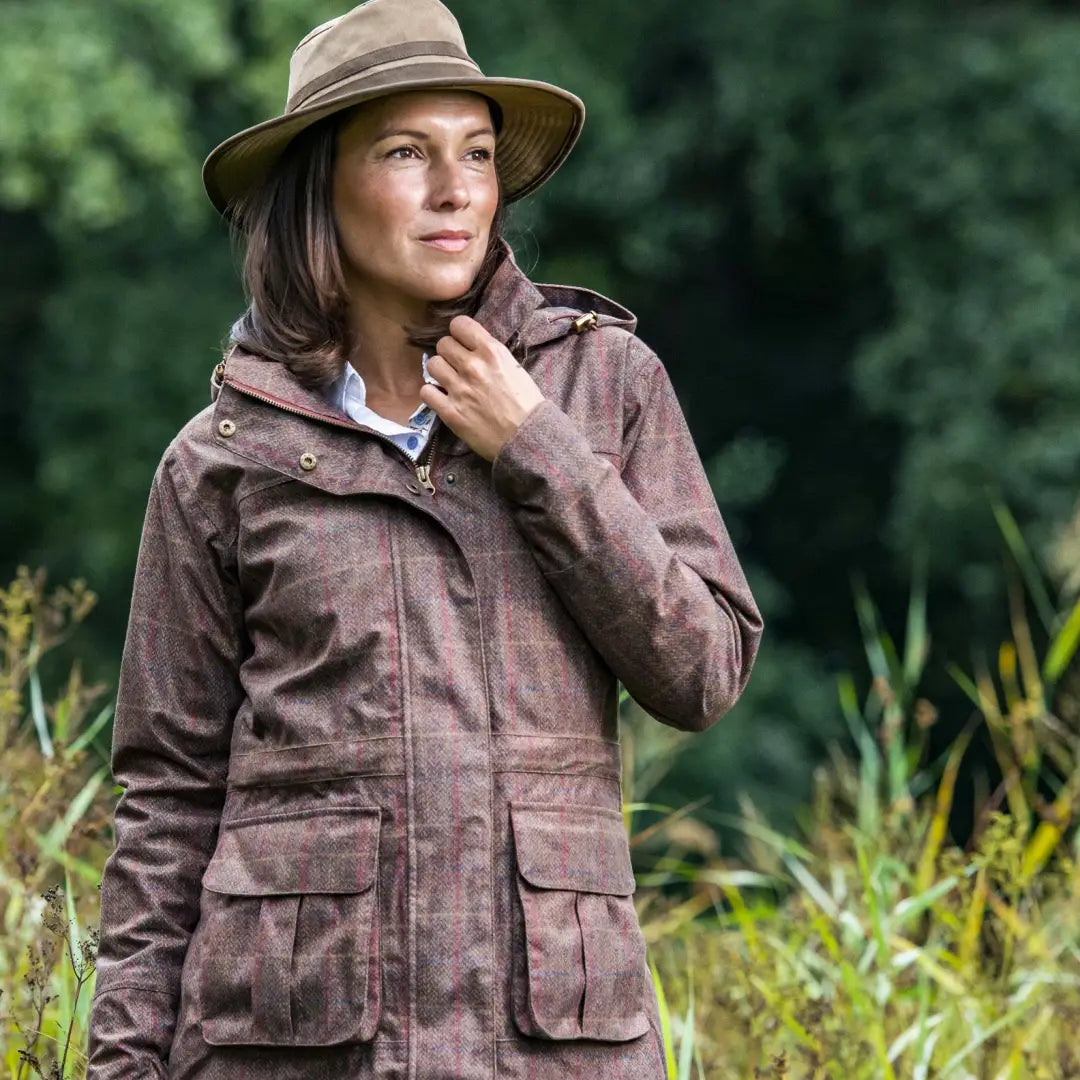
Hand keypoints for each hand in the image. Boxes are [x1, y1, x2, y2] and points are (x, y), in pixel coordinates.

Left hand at [419, 315, 545, 461]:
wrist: (527, 437)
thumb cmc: (527, 404)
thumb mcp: (514, 368)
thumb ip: (491, 355)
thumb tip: (472, 348)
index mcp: (491, 352)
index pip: (459, 324)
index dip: (459, 333)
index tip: (462, 343)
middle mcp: (473, 366)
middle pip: (443, 344)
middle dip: (449, 353)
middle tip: (457, 366)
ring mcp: (459, 389)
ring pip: (432, 364)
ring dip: (440, 372)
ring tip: (450, 382)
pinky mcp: (450, 411)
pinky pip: (426, 392)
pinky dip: (433, 394)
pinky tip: (443, 398)